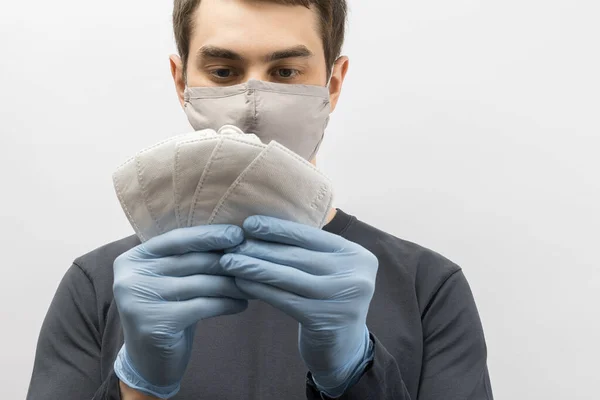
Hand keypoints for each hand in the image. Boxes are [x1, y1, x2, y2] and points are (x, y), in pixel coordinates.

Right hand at [113, 225, 247, 398]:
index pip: (177, 239)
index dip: (209, 235)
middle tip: (253, 261)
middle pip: (192, 261)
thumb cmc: (167, 313)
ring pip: (202, 283)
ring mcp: (140, 301)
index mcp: (133, 259)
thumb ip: (188, 259)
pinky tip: (242, 304)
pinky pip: (204, 306)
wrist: (148, 363)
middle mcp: (130, 277)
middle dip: (227, 261)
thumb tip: (232, 235)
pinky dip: (227, 303)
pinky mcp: (155, 324)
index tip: (238, 234)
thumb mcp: (170, 281)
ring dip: (232, 284)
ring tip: (252, 284)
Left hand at [221, 216, 377, 396]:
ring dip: (254, 267)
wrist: (343, 348)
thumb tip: (263, 225)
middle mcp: (356, 275)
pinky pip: (283, 299)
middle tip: (232, 243)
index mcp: (357, 255)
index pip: (311, 236)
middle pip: (298, 256)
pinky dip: (259, 290)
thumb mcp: (330, 271)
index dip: (278, 229)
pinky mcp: (325, 320)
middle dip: (261, 248)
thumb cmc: (328, 300)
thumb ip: (310, 249)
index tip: (250, 223)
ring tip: (229, 262)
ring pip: (288, 277)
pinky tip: (240, 283)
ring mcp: (343, 299)